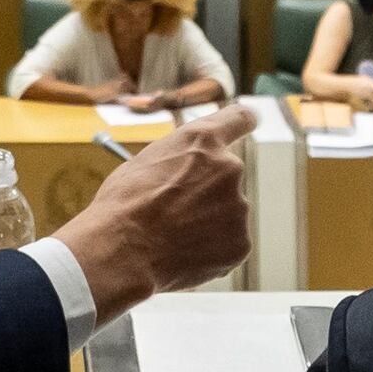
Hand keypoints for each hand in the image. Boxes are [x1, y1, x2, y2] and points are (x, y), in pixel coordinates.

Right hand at [46, 104, 254, 314]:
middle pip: (227, 175)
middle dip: (208, 190)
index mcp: (202, 140)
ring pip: (227, 212)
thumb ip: (176, 160)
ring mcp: (238, 206)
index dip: (242, 122)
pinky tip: (183, 253)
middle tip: (178, 209)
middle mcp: (228, 167)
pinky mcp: (241, 242)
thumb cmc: (124, 206)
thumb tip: (182, 169)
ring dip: (208, 222)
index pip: (240, 118)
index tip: (248, 125)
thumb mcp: (144, 163)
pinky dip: (211, 249)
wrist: (124, 253)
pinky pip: (228, 243)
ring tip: (173, 235)